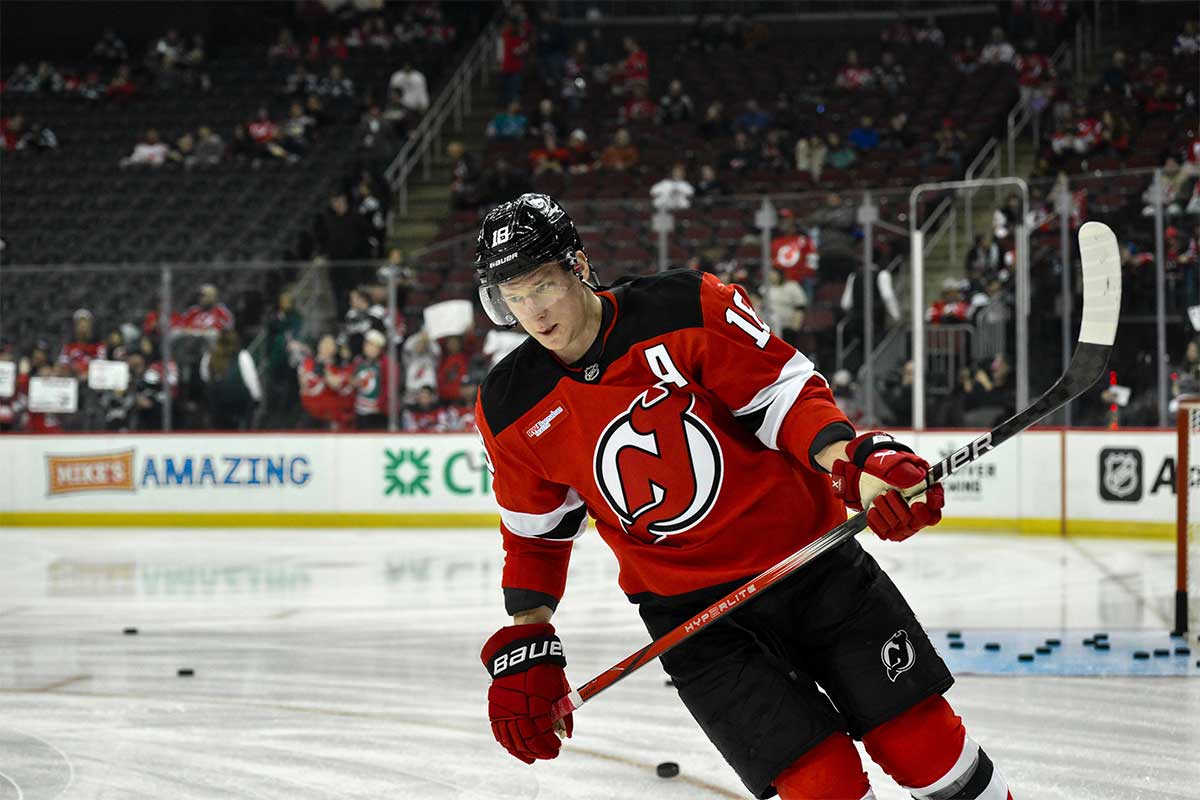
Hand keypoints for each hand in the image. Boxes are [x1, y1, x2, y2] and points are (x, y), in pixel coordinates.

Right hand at [480, 623, 572, 763]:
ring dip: (523, 752)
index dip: (550, 746)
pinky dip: (508, 743)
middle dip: (539, 751)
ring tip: (533, 757)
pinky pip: (499, 733)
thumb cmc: (544, 669)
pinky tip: (516, 749)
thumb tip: (567, 734)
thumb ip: (564, 713)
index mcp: (536, 705)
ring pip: (512, 740)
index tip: (557, 749)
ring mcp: (504, 711)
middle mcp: (518, 710)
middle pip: (527, 741)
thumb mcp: (559, 688)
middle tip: (548, 754)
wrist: (519, 652)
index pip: (543, 735)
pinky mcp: (494, 709)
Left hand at [830, 431, 944, 541]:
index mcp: (928, 491)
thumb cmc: (886, 466)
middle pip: (919, 521)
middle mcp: (920, 509)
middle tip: (889, 493)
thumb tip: (918, 481)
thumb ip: (909, 473)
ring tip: (879, 497)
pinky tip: (873, 510)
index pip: (937, 506)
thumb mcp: (898, 464)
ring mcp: (905, 521)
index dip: (930, 507)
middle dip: (900, 508)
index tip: (916, 504)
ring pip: (901, 529)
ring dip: (886, 512)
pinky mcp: (890, 528)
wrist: (867, 472)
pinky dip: (877, 521)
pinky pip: (886, 533)